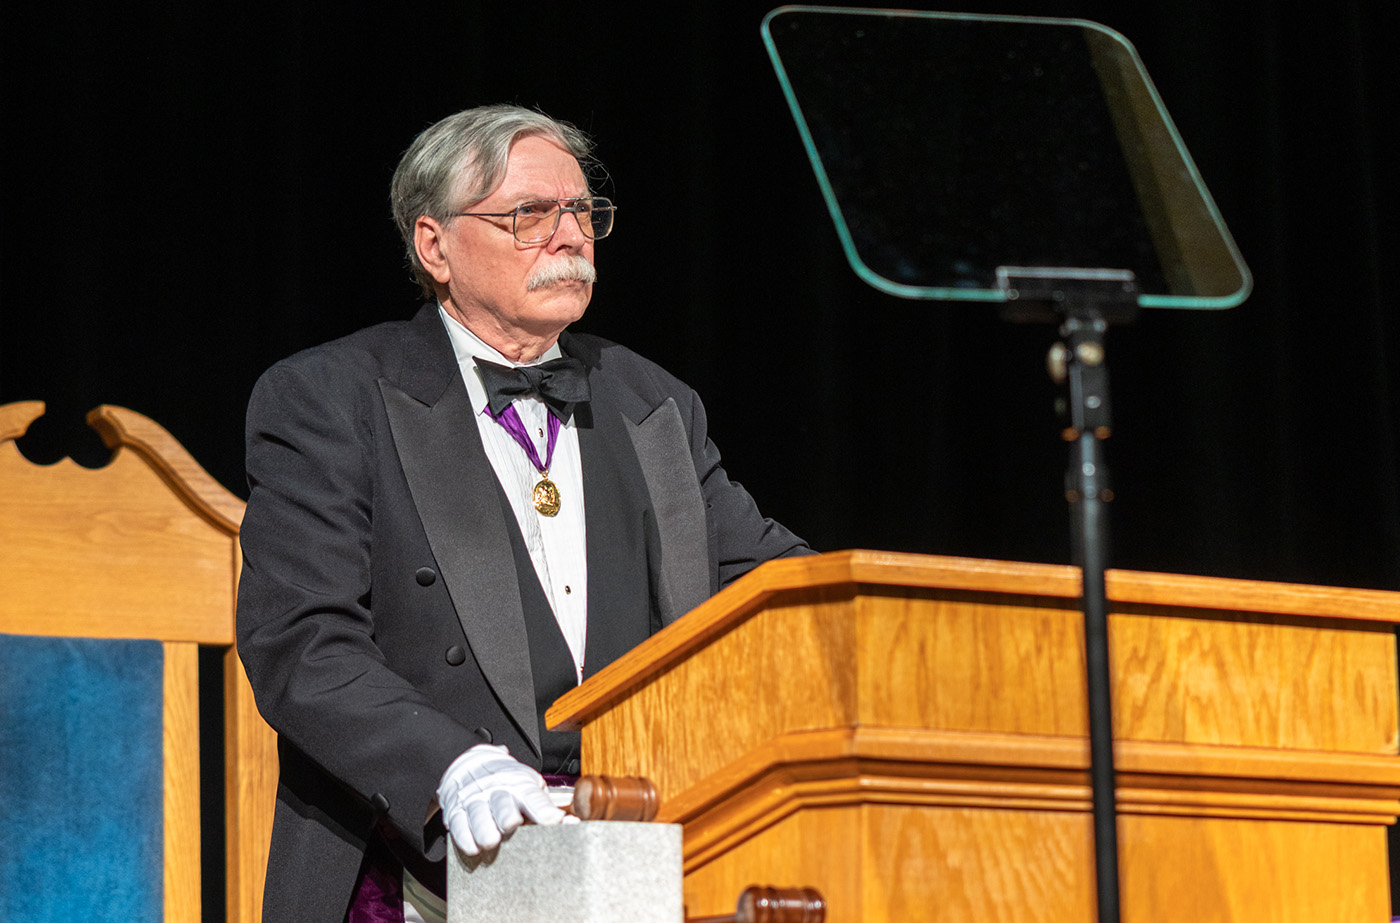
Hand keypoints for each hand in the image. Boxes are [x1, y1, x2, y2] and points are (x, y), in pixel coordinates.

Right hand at [436, 744, 566, 855]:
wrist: (471, 765)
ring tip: (490, 841)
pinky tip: (472, 847)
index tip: (555, 821)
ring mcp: (475, 800)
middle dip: (506, 814)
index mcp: (520, 785)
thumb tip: (573, 823)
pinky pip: (458, 823)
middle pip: (502, 802)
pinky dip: (464, 836)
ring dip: (484, 827)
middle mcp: (497, 791)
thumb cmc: (507, 784)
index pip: (534, 797)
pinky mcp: (457, 811)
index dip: (544, 810)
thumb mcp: (530, 788)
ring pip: (478, 813)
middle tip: (512, 824)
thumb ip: (547, 808)